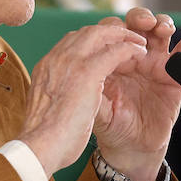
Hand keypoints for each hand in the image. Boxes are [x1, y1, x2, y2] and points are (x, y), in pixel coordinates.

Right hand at [17, 21, 147, 178]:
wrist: (39, 148)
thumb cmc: (43, 140)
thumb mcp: (46, 111)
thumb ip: (56, 98)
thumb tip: (62, 104)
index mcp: (46, 68)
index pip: (70, 43)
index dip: (91, 43)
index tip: (106, 49)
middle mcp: (56, 59)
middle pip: (86, 32)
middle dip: (109, 32)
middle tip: (127, 38)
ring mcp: (70, 62)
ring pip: (101, 34)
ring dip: (122, 35)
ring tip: (138, 42)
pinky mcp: (87, 72)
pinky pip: (115, 50)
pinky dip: (130, 48)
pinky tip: (141, 53)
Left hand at [92, 8, 180, 180]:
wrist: (132, 148)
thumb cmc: (110, 125)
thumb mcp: (96, 109)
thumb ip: (92, 91)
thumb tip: (87, 73)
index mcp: (110, 58)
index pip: (112, 32)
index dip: (117, 28)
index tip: (120, 34)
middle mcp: (133, 56)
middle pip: (137, 24)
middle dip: (140, 17)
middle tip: (144, 22)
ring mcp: (154, 64)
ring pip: (160, 33)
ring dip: (163, 23)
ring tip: (163, 28)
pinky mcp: (174, 77)